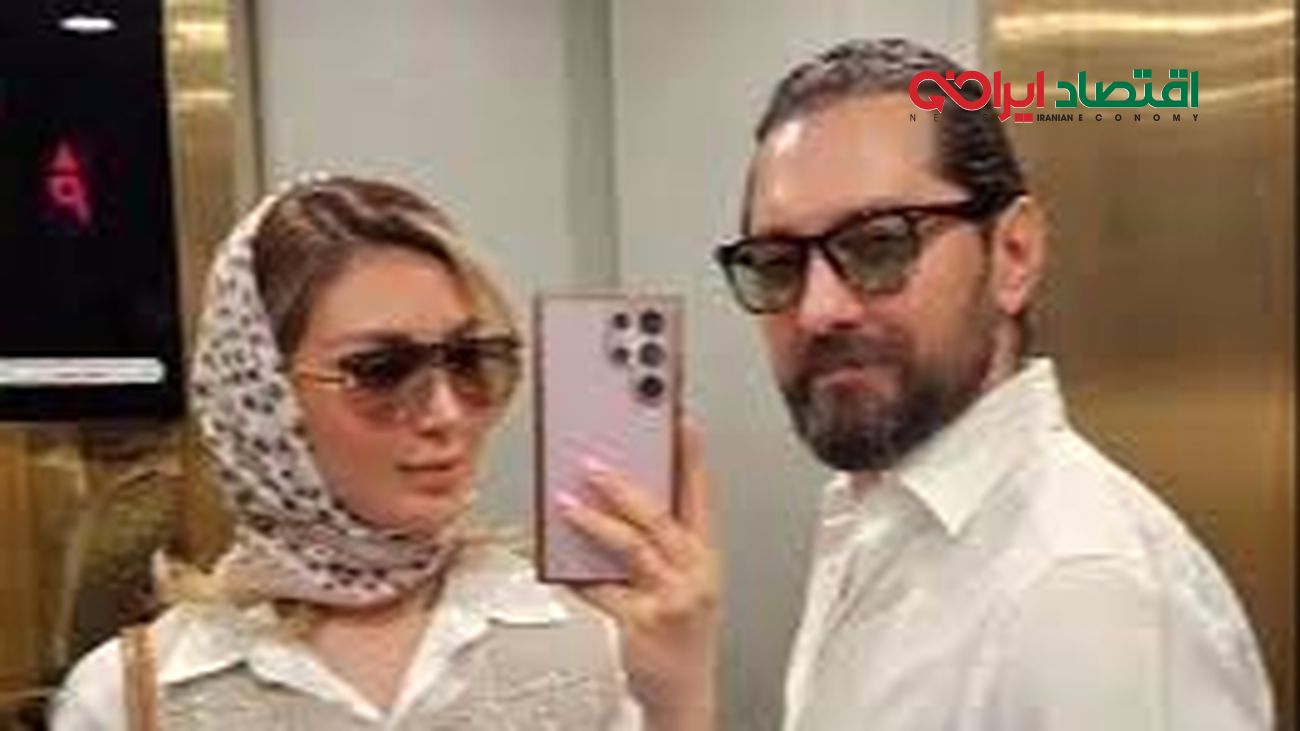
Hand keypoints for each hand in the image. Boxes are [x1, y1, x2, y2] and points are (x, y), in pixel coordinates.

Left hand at [557, 421, 719, 730]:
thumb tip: (615, 496)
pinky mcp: (644, 625)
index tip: (678, 419)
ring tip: (567, 503)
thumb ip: (660, 542)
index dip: (691, 456)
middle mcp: (696, 573)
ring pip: (633, 549)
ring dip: (596, 522)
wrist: (684, 694)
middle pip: (661, 518)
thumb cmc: (679, 631)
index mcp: (706, 554)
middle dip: (626, 486)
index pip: (702, 495)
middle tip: (593, 462)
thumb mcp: (683, 579)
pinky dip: (577, 575)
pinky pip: (603, 592)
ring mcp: (673, 600)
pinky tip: (557, 561)